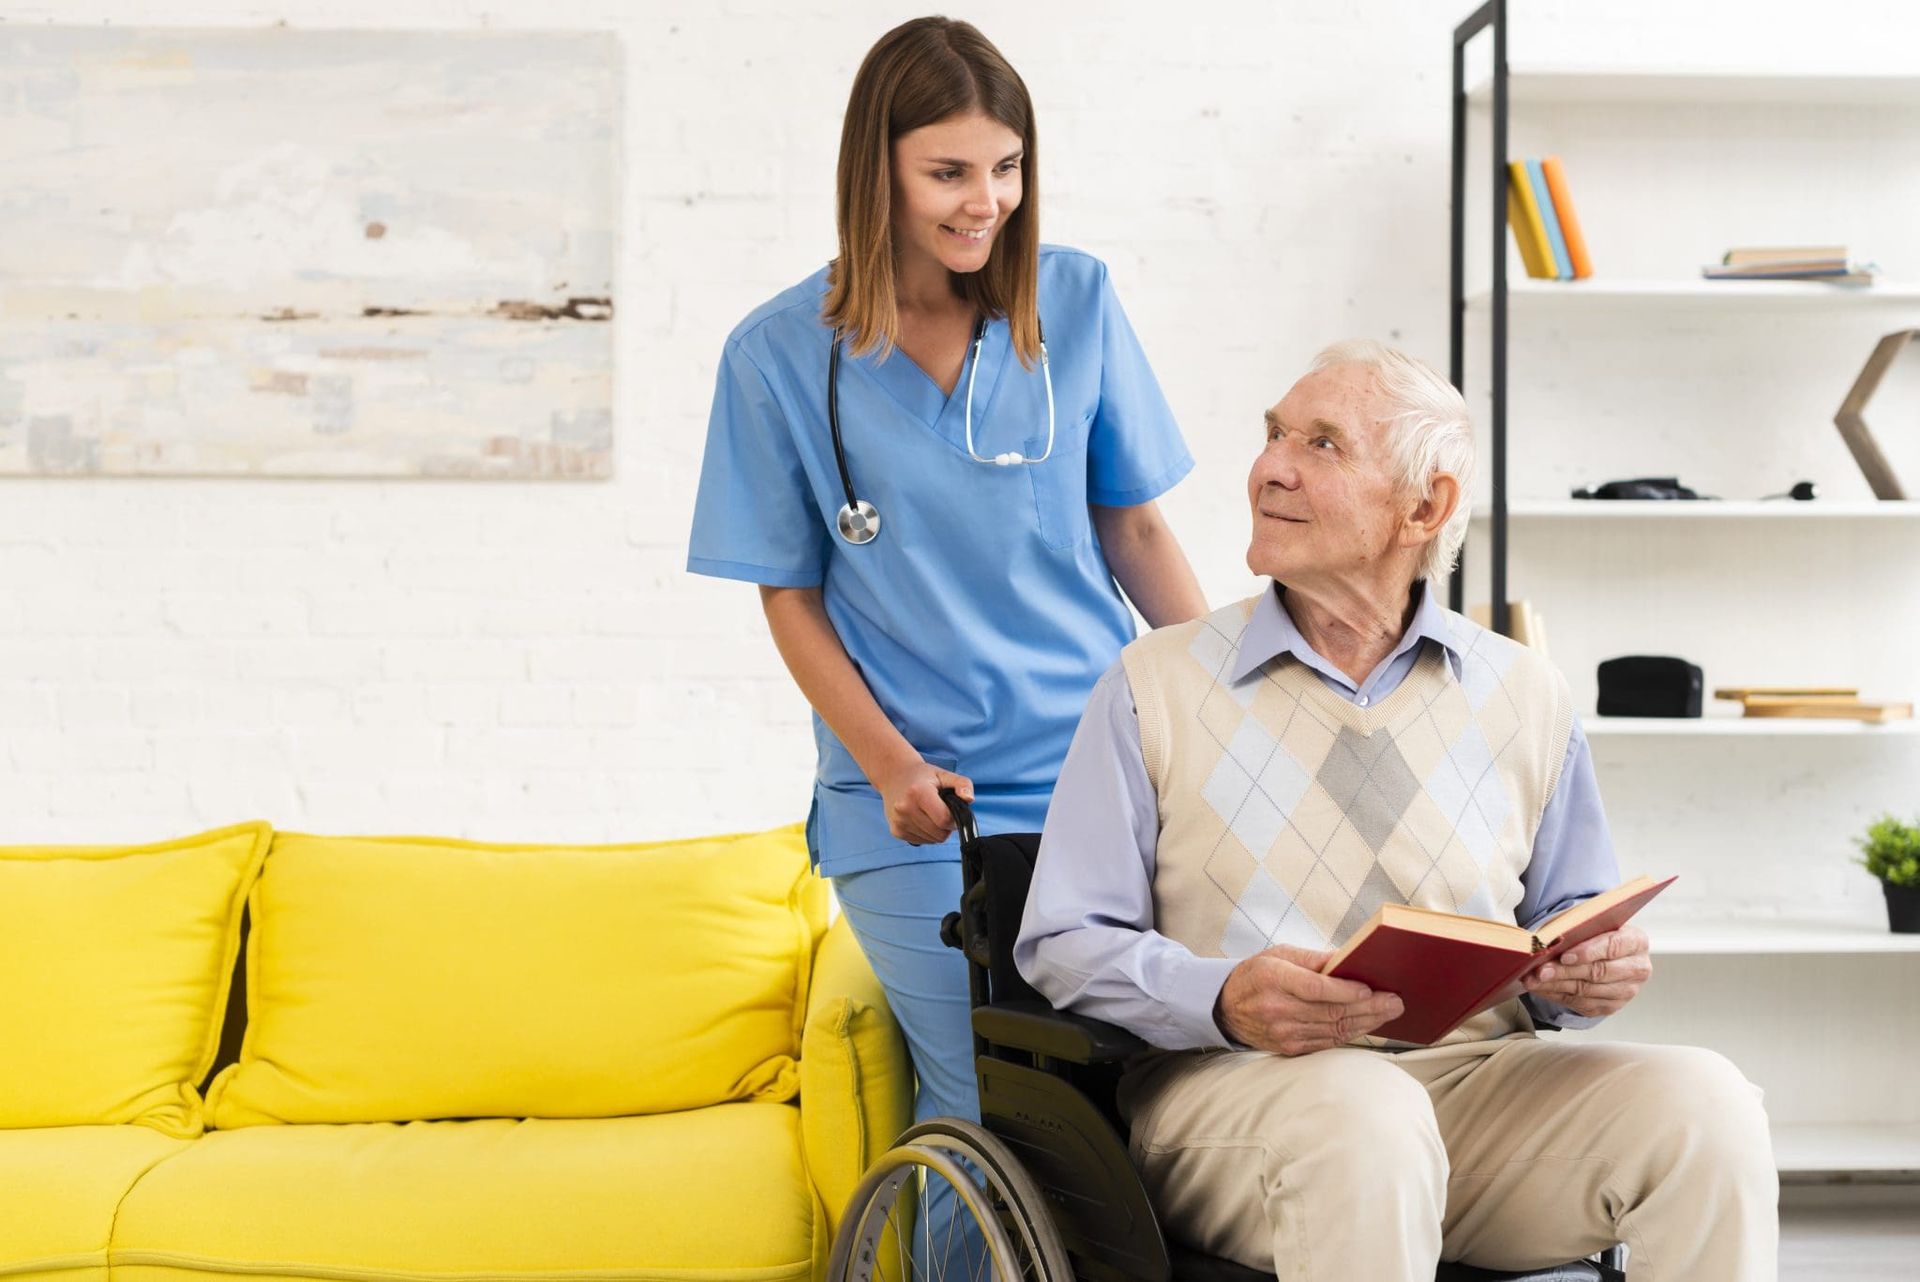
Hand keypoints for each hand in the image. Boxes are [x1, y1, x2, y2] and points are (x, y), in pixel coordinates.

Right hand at [872, 754, 973, 845]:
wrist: (894, 776)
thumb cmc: (922, 776)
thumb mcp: (944, 774)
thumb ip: (963, 784)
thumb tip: (969, 799)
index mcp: (918, 793)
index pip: (944, 820)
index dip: (954, 818)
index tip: (952, 809)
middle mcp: (905, 809)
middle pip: (940, 834)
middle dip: (947, 826)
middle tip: (942, 811)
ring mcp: (899, 822)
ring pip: (932, 840)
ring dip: (937, 830)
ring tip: (931, 813)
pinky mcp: (896, 831)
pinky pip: (922, 841)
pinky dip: (927, 833)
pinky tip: (922, 818)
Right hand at [1214, 944, 1404, 1055]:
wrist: (1225, 1008)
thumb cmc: (1255, 975)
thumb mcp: (1278, 954)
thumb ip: (1314, 959)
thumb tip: (1349, 959)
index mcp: (1274, 980)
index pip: (1316, 988)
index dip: (1346, 991)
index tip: (1371, 989)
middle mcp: (1278, 1010)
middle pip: (1331, 1012)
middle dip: (1369, 1008)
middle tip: (1394, 1002)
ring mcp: (1284, 1034)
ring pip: (1334, 1030)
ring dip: (1366, 1022)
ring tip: (1389, 1012)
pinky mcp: (1290, 1049)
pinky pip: (1327, 1042)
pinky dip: (1350, 1033)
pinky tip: (1367, 1025)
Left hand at [1522, 925, 1651, 1016]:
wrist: (1604, 952)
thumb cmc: (1596, 934)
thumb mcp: (1590, 924)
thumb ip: (1576, 929)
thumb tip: (1549, 941)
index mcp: (1635, 941)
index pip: (1613, 947)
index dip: (1588, 952)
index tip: (1564, 956)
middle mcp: (1637, 968)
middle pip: (1598, 972)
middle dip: (1565, 972)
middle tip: (1540, 971)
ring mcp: (1626, 991)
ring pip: (1587, 990)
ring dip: (1556, 985)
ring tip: (1533, 980)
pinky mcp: (1611, 1006)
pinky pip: (1581, 1003)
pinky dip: (1557, 995)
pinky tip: (1541, 988)